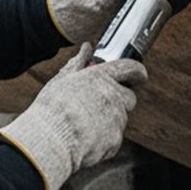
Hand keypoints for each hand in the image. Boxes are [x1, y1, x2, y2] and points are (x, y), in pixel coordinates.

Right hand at [0, 44, 147, 189]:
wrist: (50, 141)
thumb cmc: (51, 109)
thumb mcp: (61, 81)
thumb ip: (77, 63)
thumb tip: (86, 48)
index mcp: (101, 77)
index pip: (131, 68)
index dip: (137, 71)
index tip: (139, 75)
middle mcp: (114, 96)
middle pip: (129, 97)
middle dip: (119, 100)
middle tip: (99, 104)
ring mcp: (117, 120)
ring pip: (120, 118)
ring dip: (108, 120)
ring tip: (83, 125)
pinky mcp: (116, 140)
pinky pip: (113, 137)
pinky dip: (103, 138)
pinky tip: (83, 139)